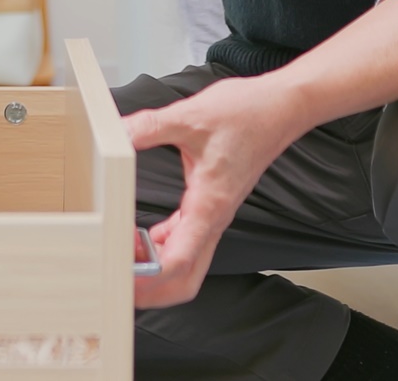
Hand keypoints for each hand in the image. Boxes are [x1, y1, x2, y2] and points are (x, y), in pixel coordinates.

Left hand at [125, 75, 306, 308]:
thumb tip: (115, 133)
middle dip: (151, 291)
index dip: (147, 277)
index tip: (120, 273)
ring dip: (155, 271)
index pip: (178, 261)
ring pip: (186, 265)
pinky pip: (187, 242)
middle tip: (118, 279)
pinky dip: (162, 249)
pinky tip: (141, 235)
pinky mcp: (212, 206)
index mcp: (208, 204)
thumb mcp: (191, 115)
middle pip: (185, 280)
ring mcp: (213, 215)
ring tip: (122, 256)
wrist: (281, 107)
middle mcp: (213, 218)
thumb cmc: (249, 114)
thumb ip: (149, 126)